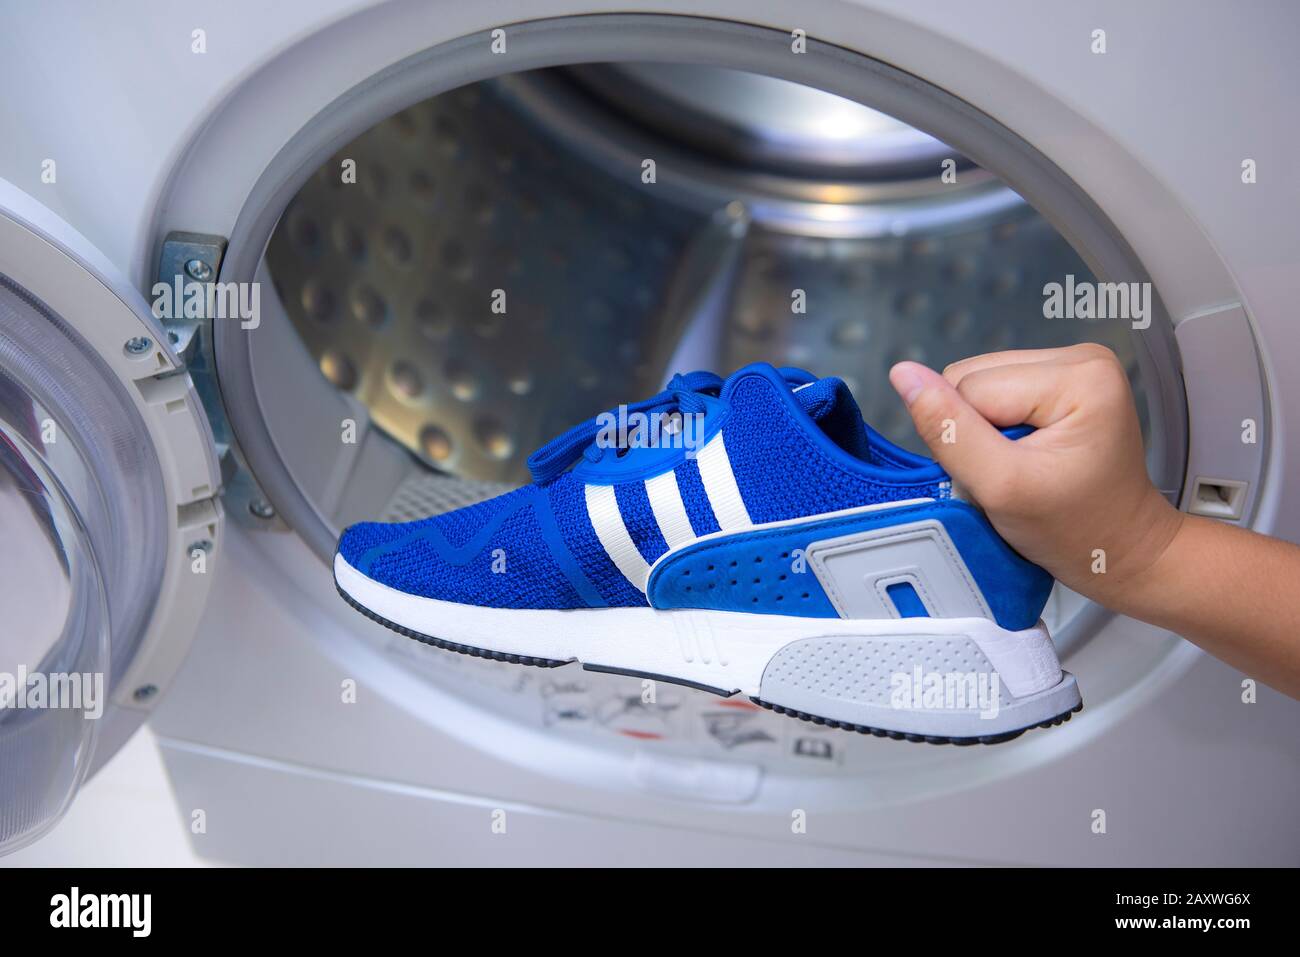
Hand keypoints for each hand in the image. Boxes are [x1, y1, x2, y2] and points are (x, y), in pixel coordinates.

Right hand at [888, 344, 1183, 607]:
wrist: (1120, 552)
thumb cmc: (1074, 530)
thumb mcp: (1001, 487)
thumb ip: (949, 430)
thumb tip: (903, 375)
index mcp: (1078, 374)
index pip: (970, 387)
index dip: (968, 439)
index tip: (1006, 477)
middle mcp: (1080, 358)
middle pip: (973, 379)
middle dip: (976, 433)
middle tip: (1013, 475)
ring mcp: (1074, 366)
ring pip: (977, 385)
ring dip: (984, 433)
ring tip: (1022, 467)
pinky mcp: (1064, 381)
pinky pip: (995, 393)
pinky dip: (997, 430)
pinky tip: (1027, 456)